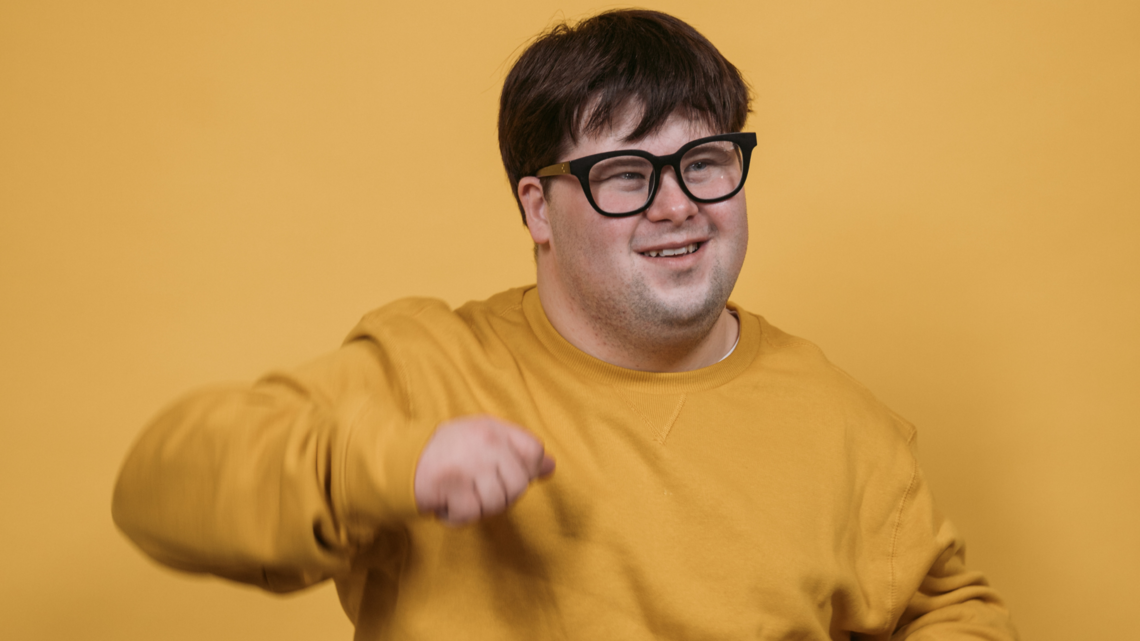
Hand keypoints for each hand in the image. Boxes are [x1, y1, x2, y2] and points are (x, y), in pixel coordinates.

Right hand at [414, 415, 554, 525]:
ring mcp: (469, 462)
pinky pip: (472, 514)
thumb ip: (517, 453)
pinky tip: (446, 503)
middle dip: (501, 496)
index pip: (533, 451)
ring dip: (479, 508)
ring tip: (462, 495)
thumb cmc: (447, 455)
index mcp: (493, 428)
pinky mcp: (451, 484)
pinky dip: (458, 516)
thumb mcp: (483, 443)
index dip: (525, 471)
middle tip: (477, 489)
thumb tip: (551, 467)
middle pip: (519, 483)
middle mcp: (484, 440)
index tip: (502, 476)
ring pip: (498, 502)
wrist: (399, 461)